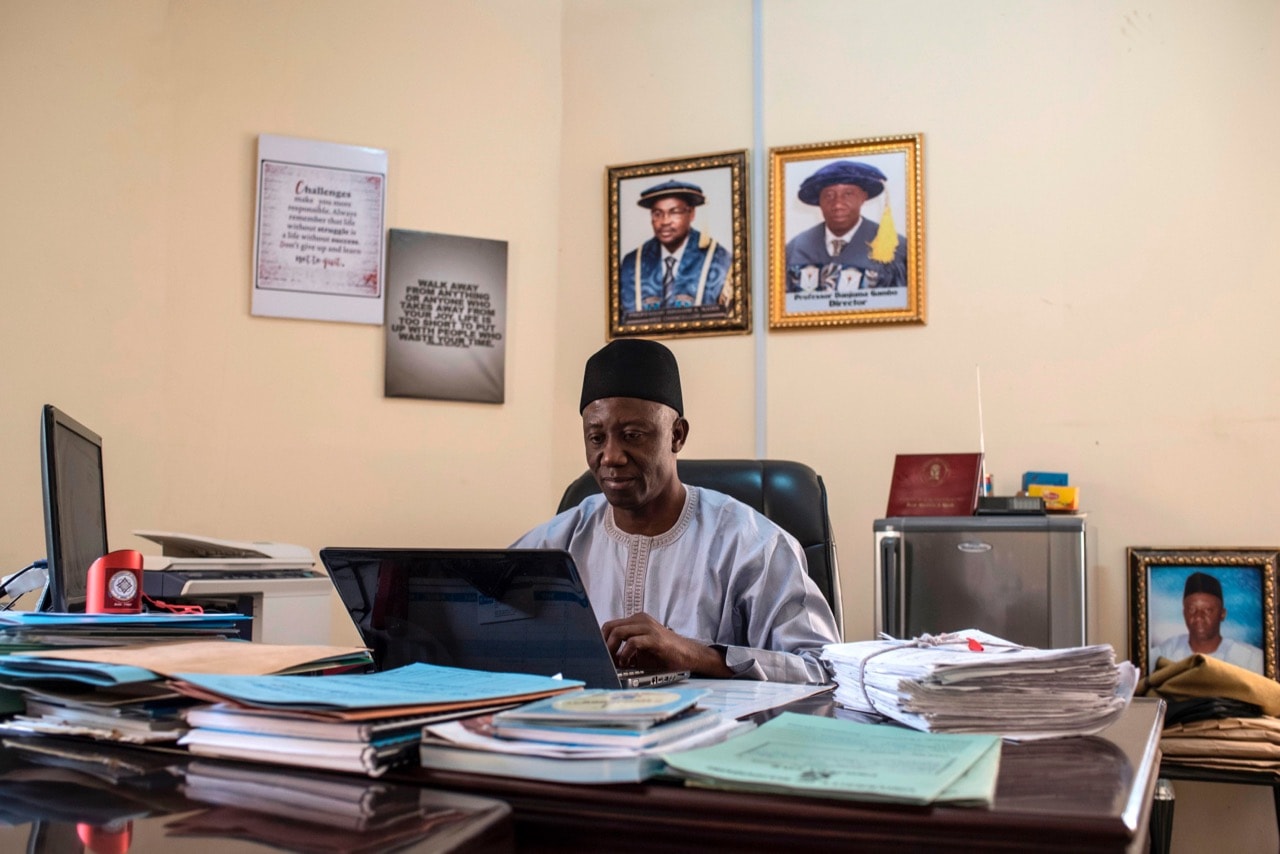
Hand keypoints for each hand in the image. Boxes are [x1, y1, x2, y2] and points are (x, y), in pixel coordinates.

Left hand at [601, 612, 731, 677]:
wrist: (688, 655)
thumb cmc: (663, 653)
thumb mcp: (641, 648)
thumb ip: (625, 647)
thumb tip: (605, 658)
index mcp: (636, 620)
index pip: (609, 625)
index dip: (601, 640)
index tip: (599, 654)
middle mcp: (640, 620)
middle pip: (610, 627)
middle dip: (603, 645)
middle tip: (605, 660)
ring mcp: (648, 627)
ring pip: (618, 632)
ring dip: (612, 649)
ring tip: (614, 662)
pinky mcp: (655, 638)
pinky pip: (633, 642)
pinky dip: (625, 654)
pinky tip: (626, 663)